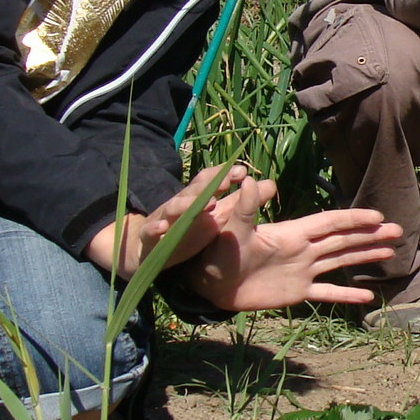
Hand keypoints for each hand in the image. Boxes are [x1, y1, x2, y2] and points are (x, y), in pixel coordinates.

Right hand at [87, 163, 249, 277]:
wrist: (149, 249)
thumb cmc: (188, 229)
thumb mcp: (217, 216)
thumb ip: (242, 203)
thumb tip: (271, 184)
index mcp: (196, 199)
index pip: (209, 182)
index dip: (223, 175)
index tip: (241, 171)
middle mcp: (180, 205)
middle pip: (193, 192)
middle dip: (208, 186)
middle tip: (225, 182)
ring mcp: (164, 220)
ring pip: (173, 208)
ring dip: (186, 204)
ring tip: (203, 203)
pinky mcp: (151, 238)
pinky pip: (151, 232)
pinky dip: (155, 229)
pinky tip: (162, 228)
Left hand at [184, 177, 401, 308]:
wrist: (210, 283)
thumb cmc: (219, 252)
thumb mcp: (232, 228)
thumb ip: (245, 207)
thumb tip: (248, 179)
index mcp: (293, 233)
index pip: (330, 222)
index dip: (354, 218)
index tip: (378, 215)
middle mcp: (304, 249)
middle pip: (343, 239)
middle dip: (370, 234)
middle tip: (398, 231)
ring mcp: (303, 271)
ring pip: (341, 261)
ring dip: (365, 256)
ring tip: (391, 253)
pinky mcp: (297, 292)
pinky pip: (327, 292)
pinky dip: (346, 294)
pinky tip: (367, 297)